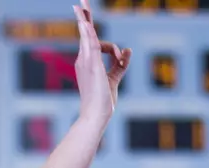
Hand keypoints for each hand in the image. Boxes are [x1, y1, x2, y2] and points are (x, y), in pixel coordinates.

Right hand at [73, 0, 129, 122]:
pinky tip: (85, 22)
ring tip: (81, 4)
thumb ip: (121, 64)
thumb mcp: (114, 79)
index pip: (93, 41)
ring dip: (85, 19)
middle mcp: (84, 59)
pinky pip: (90, 44)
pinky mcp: (92, 65)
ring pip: (86, 35)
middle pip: (84, 33)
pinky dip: (88, 32)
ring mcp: (87, 61)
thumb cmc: (102, 101)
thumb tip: (129, 50)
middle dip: (83, 16)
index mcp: (87, 62)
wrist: (95, 116)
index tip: (103, 31)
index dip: (103, 38)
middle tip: (80, 1)